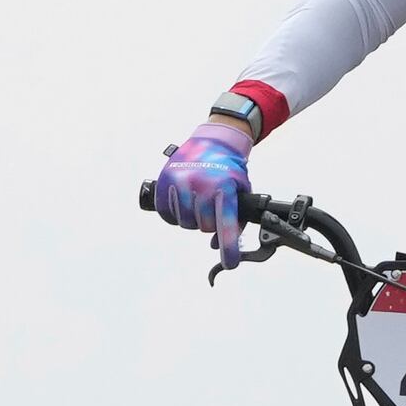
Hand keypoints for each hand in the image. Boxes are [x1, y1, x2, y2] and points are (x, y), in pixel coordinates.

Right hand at [150, 130, 250, 257]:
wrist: (211, 142)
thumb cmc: (228, 170)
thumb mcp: (241, 190)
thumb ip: (235, 220)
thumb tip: (216, 246)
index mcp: (224, 187)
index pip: (226, 223)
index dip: (228, 247)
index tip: (230, 263)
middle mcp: (201, 184)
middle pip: (204, 226)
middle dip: (209, 223)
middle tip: (211, 207)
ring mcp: (181, 182)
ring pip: (184, 222)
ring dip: (191, 219)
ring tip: (197, 202)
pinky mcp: (165, 181)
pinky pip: (166, 214)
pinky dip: (174, 214)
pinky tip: (182, 201)